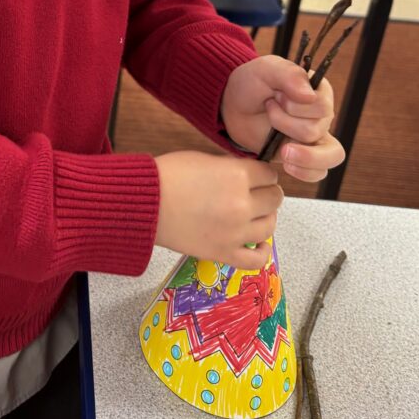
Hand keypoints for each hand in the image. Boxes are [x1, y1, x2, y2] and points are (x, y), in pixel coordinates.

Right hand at [154, 151, 282, 268]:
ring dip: (266, 217)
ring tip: (255, 213)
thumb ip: (231, 167)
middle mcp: (242, 204)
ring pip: (270, 225)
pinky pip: (258, 259)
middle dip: (267, 192)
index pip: (269, 173)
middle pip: (274, 199)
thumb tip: (248, 174)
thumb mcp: (204, 159)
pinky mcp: (224, 253)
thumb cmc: (168, 175)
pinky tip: (257, 241)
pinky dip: (262, 250)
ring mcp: (235, 232)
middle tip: (256, 192)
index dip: (263, 172)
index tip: (258, 174)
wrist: (144, 202)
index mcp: (238, 175)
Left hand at [220, 55, 344, 181]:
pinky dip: (306, 172)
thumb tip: (310, 96)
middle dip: (284, 122)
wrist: (234, 105)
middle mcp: (322, 115)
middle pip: (316, 129)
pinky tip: (287, 164)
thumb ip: (288, 74)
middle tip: (269, 109)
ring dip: (297, 149)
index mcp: (319, 91)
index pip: (322, 105)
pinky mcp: (304, 156)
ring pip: (328, 154)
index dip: (294, 105)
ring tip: (282, 149)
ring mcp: (315, 137)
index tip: (275, 96)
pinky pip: (320, 173)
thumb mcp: (266, 69)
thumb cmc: (252, 83)